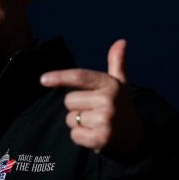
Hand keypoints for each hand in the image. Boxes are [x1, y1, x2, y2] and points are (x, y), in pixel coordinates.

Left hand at [40, 39, 144, 157]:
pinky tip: (95, 135)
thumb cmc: (121, 106)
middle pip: (69, 100)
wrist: (134, 137)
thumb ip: (116, 62)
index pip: (80, 77)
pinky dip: (81, 137)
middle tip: (95, 111)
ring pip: (70, 119)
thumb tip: (121, 41)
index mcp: (110, 84)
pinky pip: (74, 135)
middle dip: (76, 107)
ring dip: (78, 123)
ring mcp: (104, 120)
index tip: (44, 79)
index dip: (60, 77)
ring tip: (96, 123)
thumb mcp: (120, 83)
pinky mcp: (100, 138)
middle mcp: (108, 100)